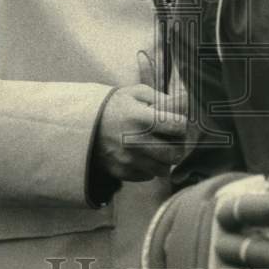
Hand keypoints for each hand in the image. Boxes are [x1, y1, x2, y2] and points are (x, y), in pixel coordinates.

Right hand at [91, 52, 187, 181]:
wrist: (84, 124)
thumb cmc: (116, 105)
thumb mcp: (138, 93)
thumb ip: (163, 98)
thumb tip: (184, 106)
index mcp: (142, 118)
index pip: (177, 126)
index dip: (181, 124)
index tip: (176, 122)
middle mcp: (136, 142)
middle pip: (174, 153)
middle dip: (178, 145)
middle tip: (172, 139)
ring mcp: (129, 159)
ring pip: (163, 169)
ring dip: (165, 159)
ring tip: (158, 148)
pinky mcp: (122, 172)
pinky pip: (148, 176)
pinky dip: (150, 167)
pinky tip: (144, 155)